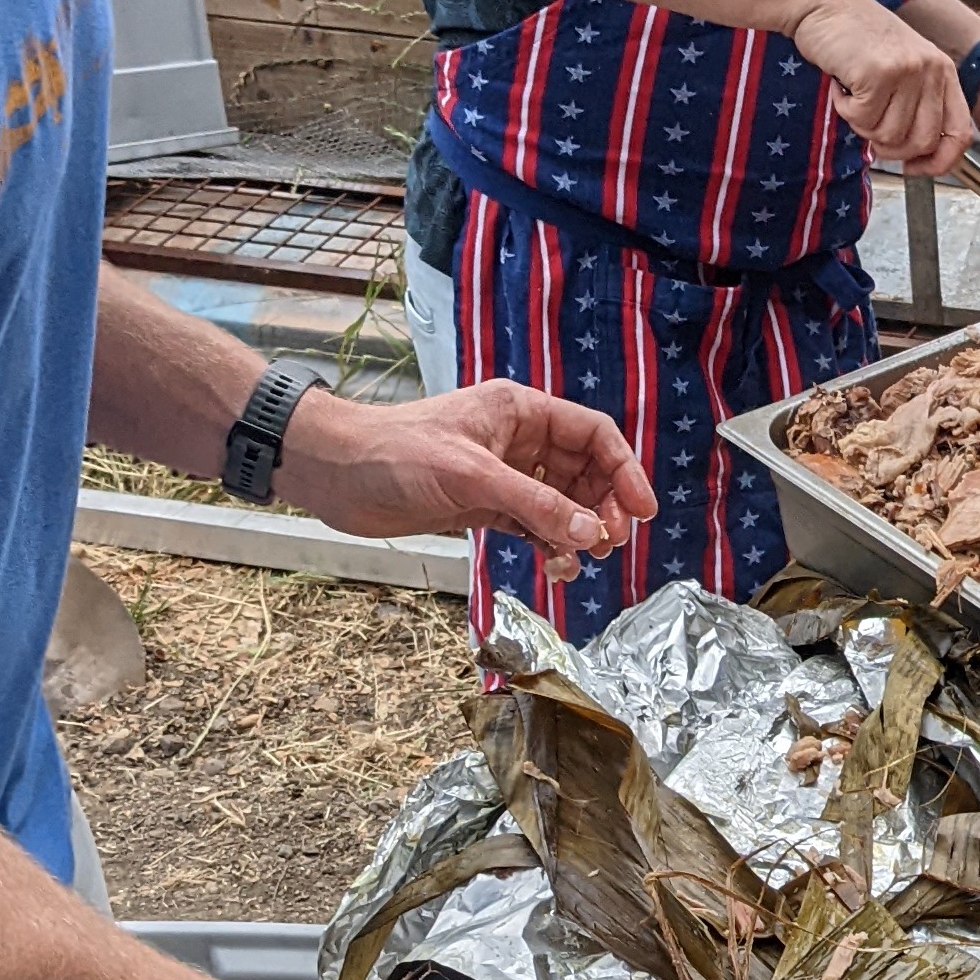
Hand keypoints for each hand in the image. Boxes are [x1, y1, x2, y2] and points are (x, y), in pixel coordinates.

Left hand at [276, 382, 653, 586]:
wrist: (337, 474)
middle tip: (608, 544)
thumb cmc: (395, 454)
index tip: (642, 512)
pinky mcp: (486, 505)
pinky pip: (536, 526)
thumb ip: (537, 505)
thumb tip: (592, 532)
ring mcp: (503, 474)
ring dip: (579, 533)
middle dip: (603, 509)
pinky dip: (552, 547)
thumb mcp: (473, 478)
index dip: (623, 471)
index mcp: (520, 411)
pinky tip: (555, 567)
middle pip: (586, 473)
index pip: (592, 435)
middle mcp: (517, 440)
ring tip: (580, 560)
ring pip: (564, 504)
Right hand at [793, 0, 973, 172]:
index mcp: (943, 72)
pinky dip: (845, 110)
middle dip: (891, 147)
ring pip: (889, 136)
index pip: (960, 134)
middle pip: (921, 143)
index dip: (939, 163)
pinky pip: (862, 120)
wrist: (824, 5)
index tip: (914, 167)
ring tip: (855, 94)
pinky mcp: (878, 72)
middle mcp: (930, 69)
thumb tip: (919, 160)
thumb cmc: (859, 41)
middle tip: (870, 123)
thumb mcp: (904, 71)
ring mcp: (907, 69)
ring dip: (863, 125)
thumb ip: (919, 109)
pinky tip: (843, 84)